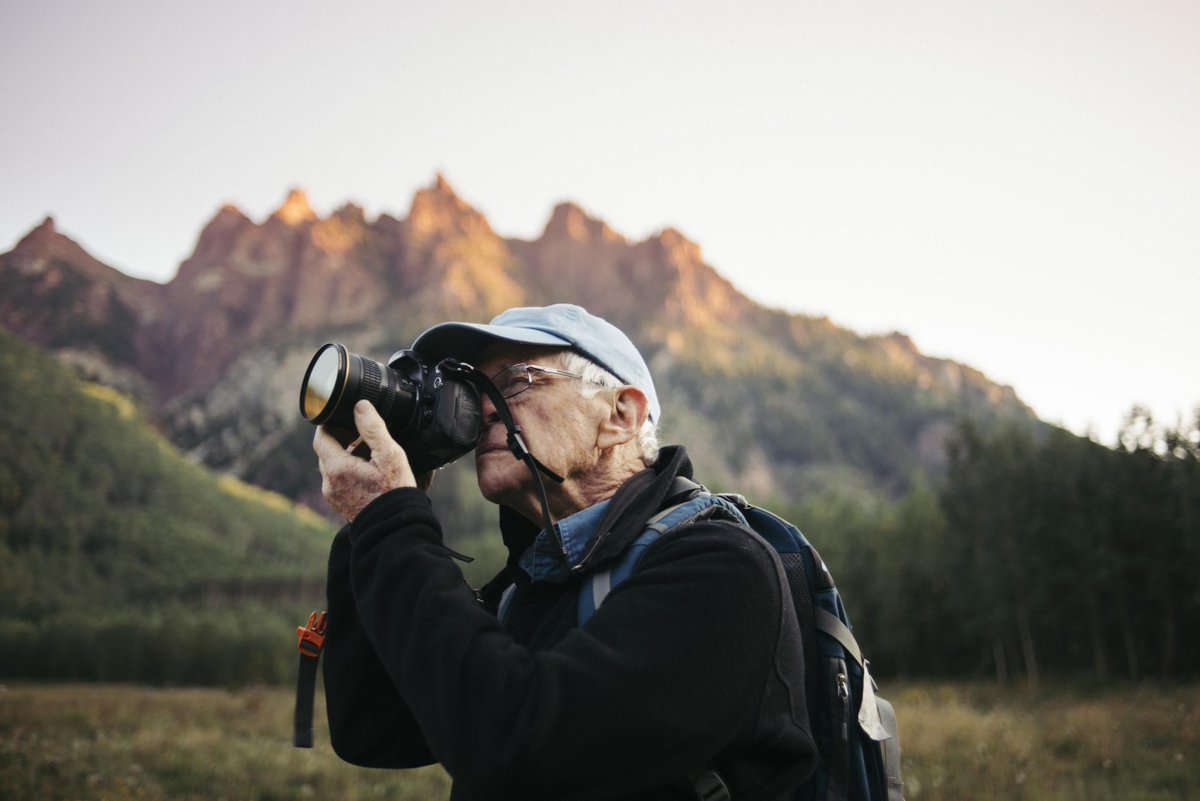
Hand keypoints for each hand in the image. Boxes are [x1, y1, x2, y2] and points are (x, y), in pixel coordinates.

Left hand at [314, 400, 426, 520]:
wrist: (395, 529)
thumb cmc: (394, 493)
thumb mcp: (388, 454)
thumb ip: (373, 428)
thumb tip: (359, 407)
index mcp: (337, 467)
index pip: (321, 436)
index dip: (331, 422)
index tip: (345, 416)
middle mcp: (329, 482)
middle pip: (326, 450)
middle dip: (340, 437)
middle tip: (360, 431)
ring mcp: (334, 496)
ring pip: (333, 466)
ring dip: (346, 454)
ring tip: (369, 451)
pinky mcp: (341, 505)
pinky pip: (340, 480)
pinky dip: (349, 470)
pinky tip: (370, 471)